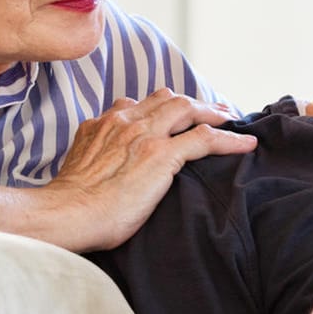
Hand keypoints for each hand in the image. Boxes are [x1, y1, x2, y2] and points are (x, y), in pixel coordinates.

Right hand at [45, 88, 256, 250]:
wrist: (66, 214)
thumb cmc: (69, 205)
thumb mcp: (79, 167)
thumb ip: (96, 154)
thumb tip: (107, 166)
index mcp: (104, 123)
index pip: (139, 103)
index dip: (163, 107)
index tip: (176, 115)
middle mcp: (124, 120)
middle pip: (167, 99)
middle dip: (193, 103)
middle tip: (214, 113)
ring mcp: (144, 135)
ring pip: (187, 109)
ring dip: (213, 113)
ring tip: (232, 121)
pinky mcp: (162, 155)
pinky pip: (204, 138)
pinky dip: (229, 139)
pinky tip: (246, 144)